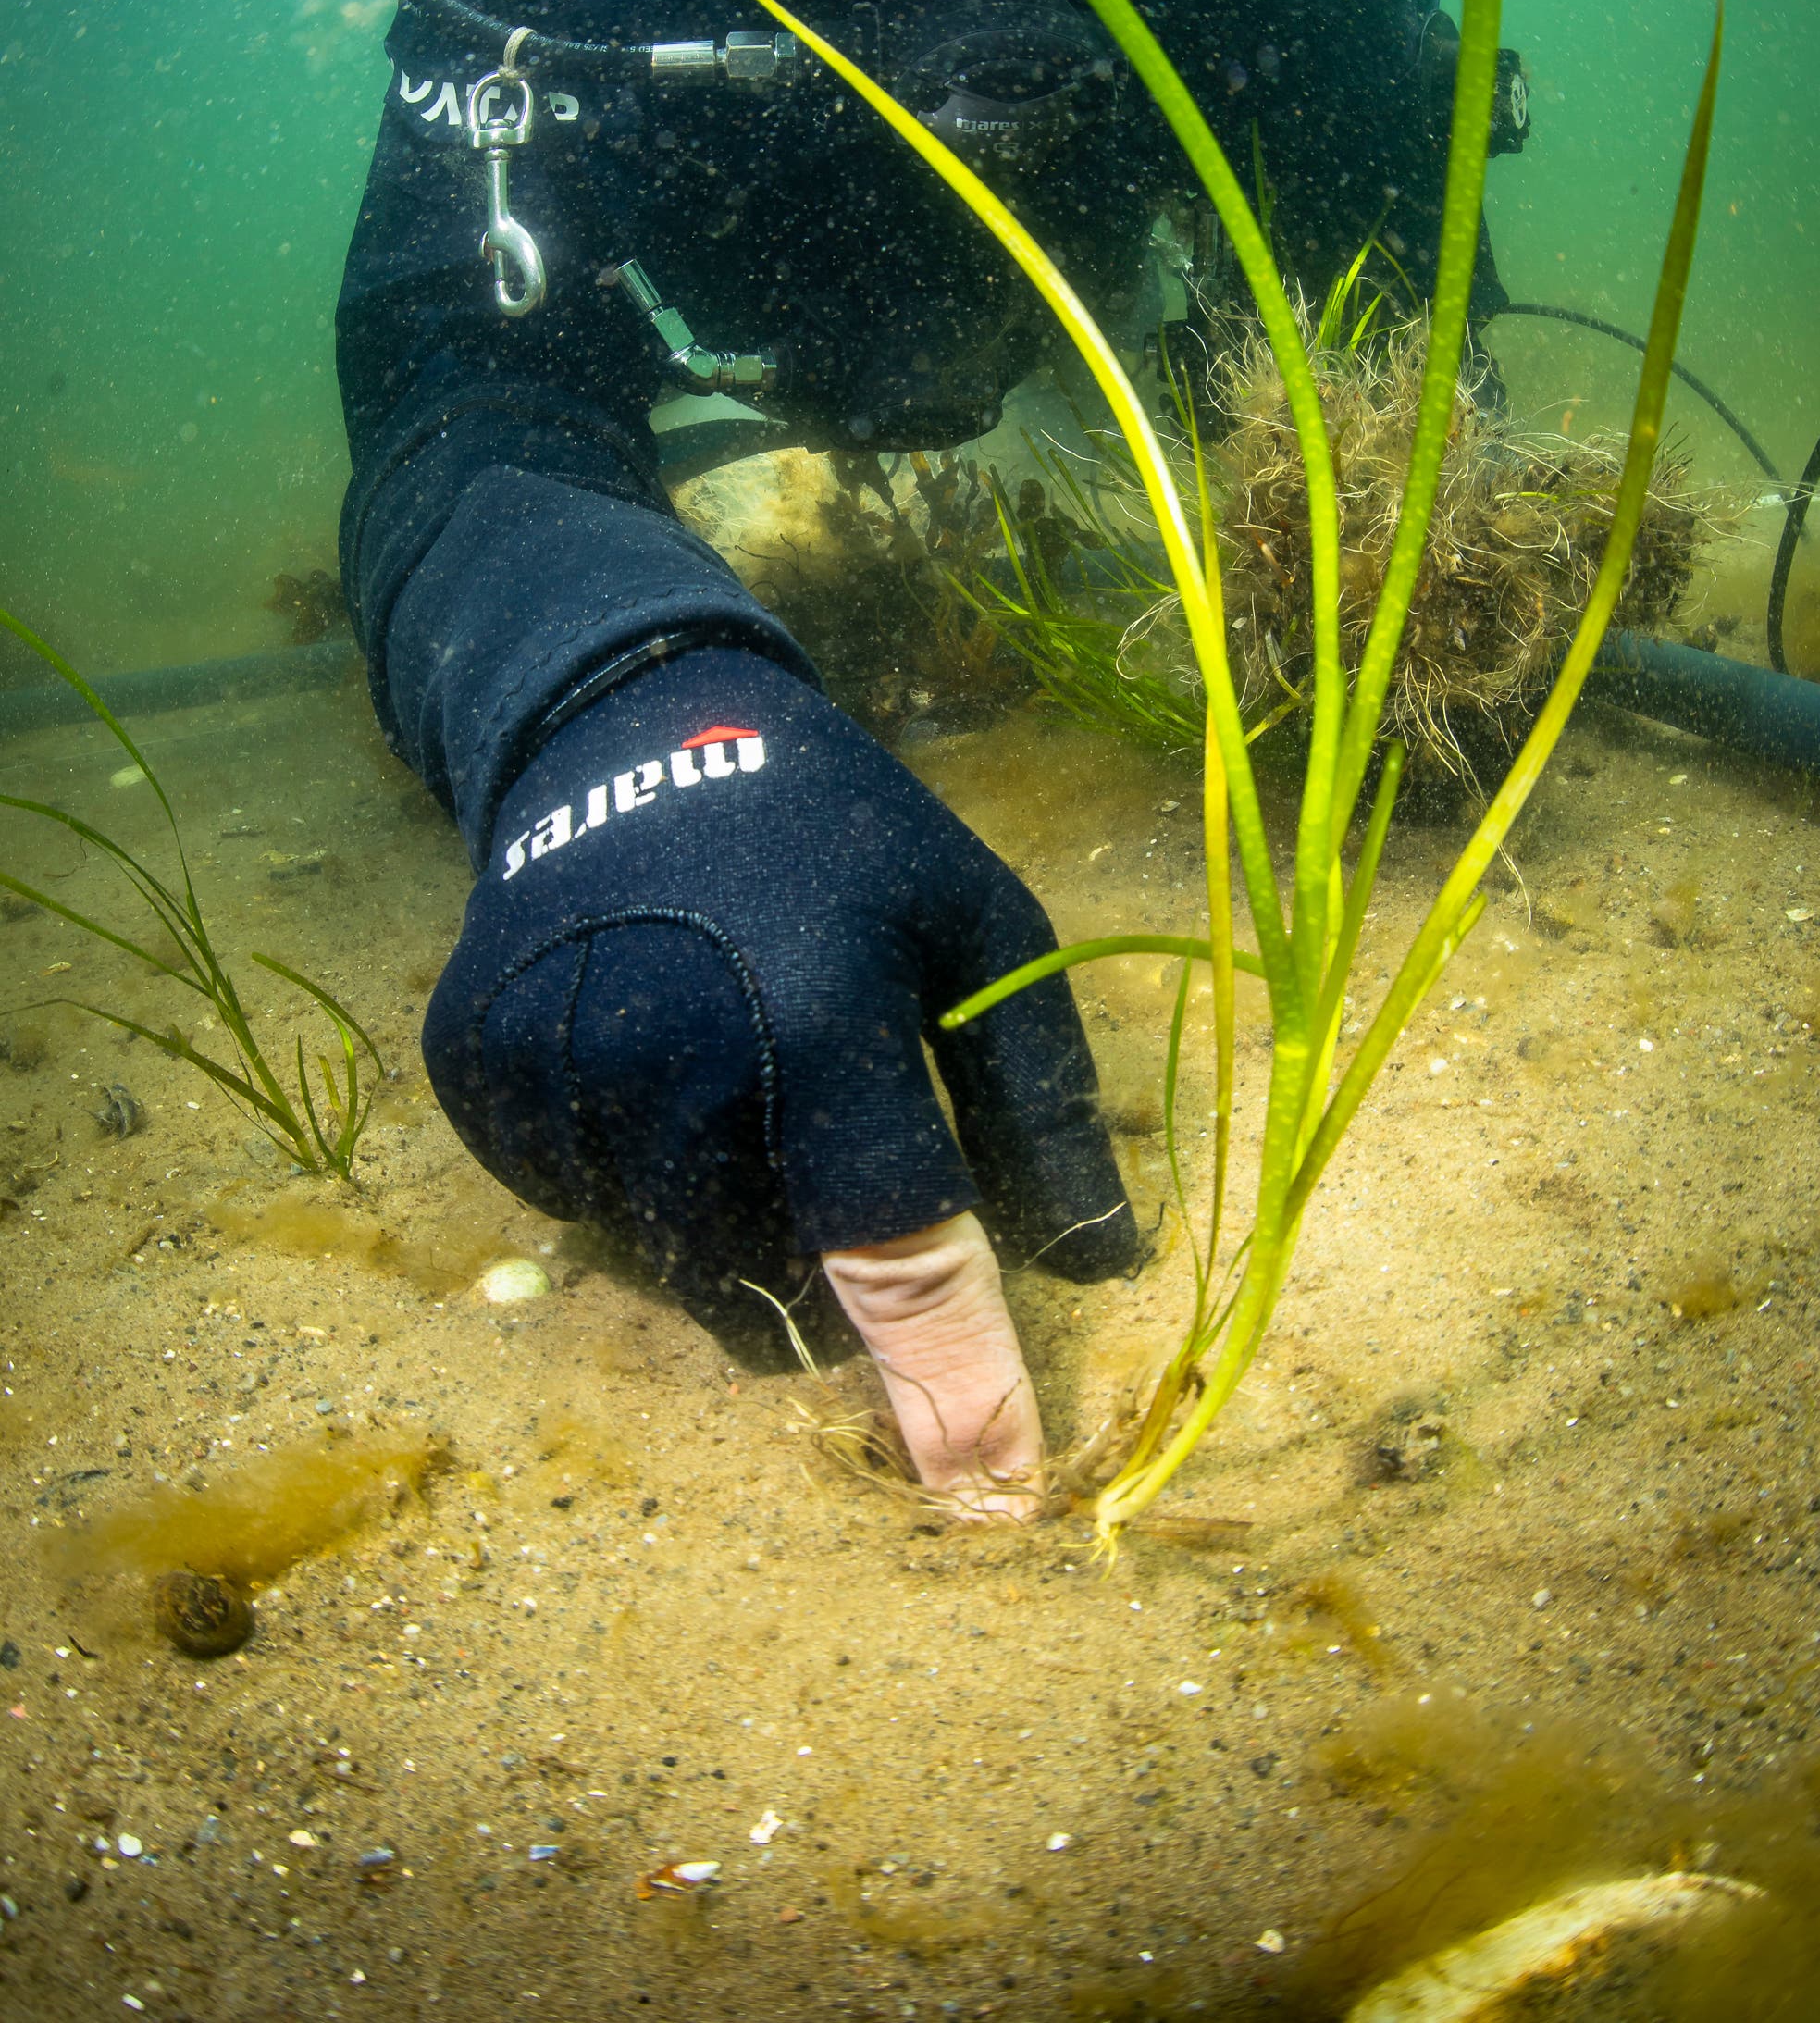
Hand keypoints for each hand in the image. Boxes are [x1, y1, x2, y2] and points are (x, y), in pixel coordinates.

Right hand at [423, 647, 1138, 1485]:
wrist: (630, 732)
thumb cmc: (841, 837)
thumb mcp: (978, 924)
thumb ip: (1036, 1102)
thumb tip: (1103, 1269)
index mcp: (820, 1015)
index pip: (896, 1250)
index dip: (952, 1383)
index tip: (993, 1498)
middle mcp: (669, 1061)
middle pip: (771, 1293)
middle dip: (831, 1275)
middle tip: (839, 1141)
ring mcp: (552, 1074)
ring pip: (670, 1267)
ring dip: (731, 1226)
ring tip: (742, 1071)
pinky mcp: (475, 1081)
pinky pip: (577, 1211)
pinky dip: (635, 1181)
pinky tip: (655, 1061)